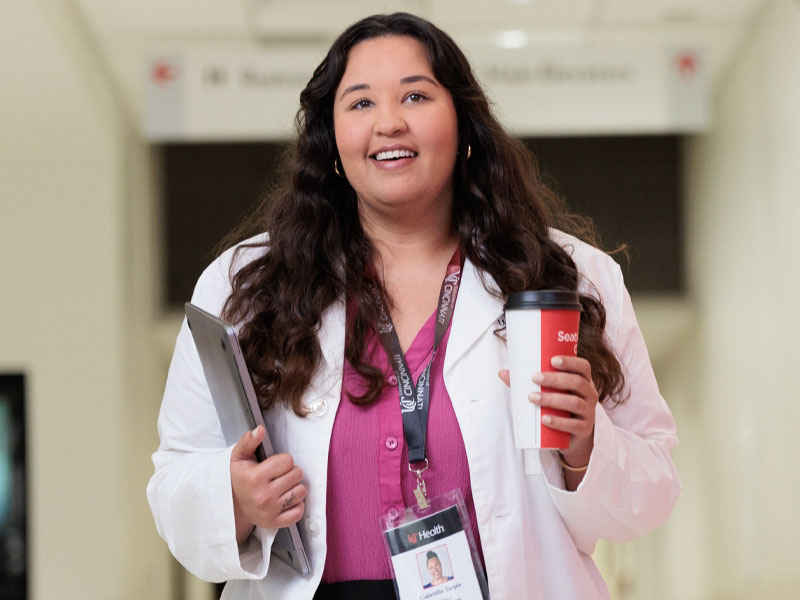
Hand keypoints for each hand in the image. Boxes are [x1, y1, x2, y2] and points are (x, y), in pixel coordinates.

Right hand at [230, 426, 306, 543]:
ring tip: (281, 487)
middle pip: (297, 474)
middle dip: (290, 472)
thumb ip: (249, 441)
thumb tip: (260, 429)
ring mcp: (270, 511)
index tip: (274, 465)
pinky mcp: (275, 523)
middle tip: (278, 476)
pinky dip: (296, 505)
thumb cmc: (237, 478)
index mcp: (256, 477)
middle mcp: (264, 495)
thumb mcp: (238, 457)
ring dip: (294, 488)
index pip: (288, 461)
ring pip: (301, 491)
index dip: (283, 460)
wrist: (231, 506)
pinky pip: (299, 511)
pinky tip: (285, 500)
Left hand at [498, 355, 597, 467]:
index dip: (570, 362)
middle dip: (555, 379)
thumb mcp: (548, 392)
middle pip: (577, 383)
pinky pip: (574, 425)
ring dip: (552, 399)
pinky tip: (544, 419)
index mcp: (583, 381)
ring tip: (532, 398)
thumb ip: (527, 383)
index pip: (583, 367)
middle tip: (535, 378)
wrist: (572, 436)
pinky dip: (558, 422)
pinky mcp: (584, 429)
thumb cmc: (559, 407)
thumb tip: (502, 373)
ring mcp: (589, 412)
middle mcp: (590, 394)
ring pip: (574, 403)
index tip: (552, 360)